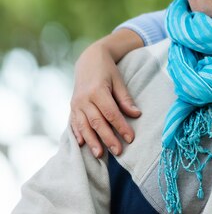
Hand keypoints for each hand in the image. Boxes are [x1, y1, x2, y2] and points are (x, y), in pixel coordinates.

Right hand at [70, 30, 142, 157]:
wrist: (88, 59)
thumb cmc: (107, 70)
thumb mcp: (119, 81)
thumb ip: (125, 99)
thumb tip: (136, 114)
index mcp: (97, 91)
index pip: (111, 113)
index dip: (121, 127)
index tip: (130, 138)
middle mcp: (84, 99)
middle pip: (97, 122)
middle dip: (108, 138)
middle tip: (118, 152)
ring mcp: (76, 104)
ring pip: (84, 126)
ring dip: (92, 141)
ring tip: (100, 154)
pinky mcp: (72, 107)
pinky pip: (74, 123)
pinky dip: (78, 134)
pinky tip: (82, 144)